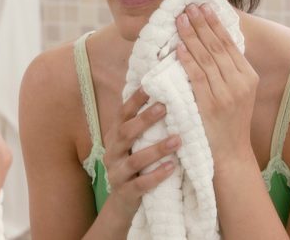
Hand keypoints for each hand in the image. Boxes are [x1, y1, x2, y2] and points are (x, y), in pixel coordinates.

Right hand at [102, 88, 180, 222]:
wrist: (122, 204)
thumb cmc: (135, 168)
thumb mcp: (133, 146)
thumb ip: (142, 127)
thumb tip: (162, 98)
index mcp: (114, 138)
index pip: (122, 115)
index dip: (134, 100)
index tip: (149, 86)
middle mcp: (112, 153)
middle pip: (125, 133)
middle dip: (144, 120)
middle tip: (164, 107)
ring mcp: (116, 173)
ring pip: (134, 160)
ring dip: (156, 149)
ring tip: (177, 140)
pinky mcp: (125, 193)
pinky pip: (140, 184)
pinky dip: (156, 176)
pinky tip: (172, 168)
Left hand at [176, 4, 258, 166]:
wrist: (230, 155)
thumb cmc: (228, 121)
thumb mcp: (236, 93)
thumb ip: (227, 70)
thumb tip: (211, 41)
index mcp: (248, 76)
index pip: (229, 43)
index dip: (214, 23)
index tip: (202, 6)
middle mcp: (240, 83)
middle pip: (217, 46)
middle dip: (201, 24)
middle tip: (187, 6)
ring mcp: (226, 94)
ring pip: (206, 58)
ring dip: (191, 36)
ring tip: (180, 19)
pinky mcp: (211, 105)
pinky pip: (197, 77)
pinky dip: (187, 60)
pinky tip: (178, 47)